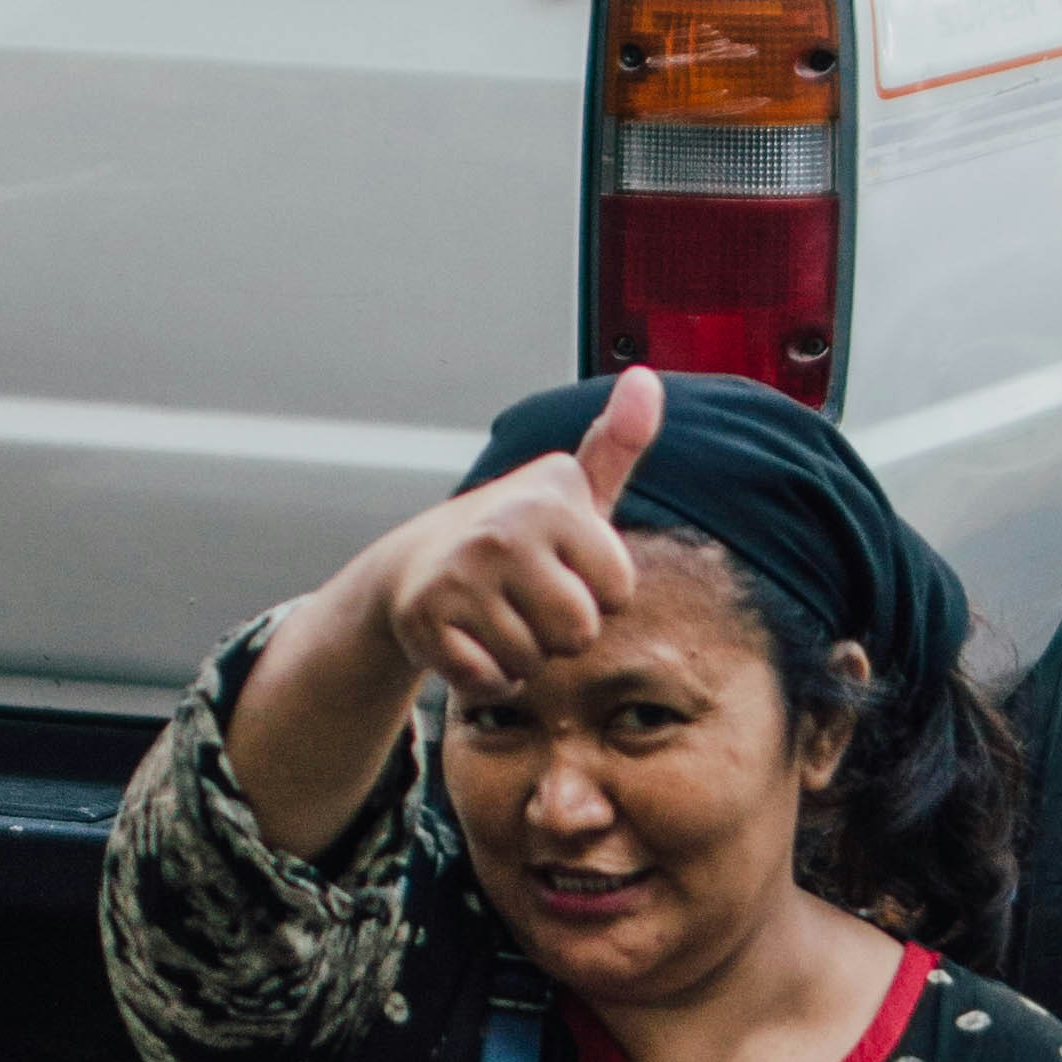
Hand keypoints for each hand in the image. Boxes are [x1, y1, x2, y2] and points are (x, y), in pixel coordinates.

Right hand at [374, 365, 662, 703]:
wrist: (414, 566)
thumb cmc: (514, 536)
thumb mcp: (571, 491)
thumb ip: (617, 443)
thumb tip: (647, 378)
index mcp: (552, 496)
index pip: (618, 591)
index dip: (593, 592)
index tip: (558, 568)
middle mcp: (505, 528)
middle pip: (580, 632)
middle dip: (558, 632)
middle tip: (523, 599)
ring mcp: (461, 575)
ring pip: (535, 662)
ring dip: (521, 655)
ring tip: (495, 616)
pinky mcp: (427, 620)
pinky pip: (491, 684)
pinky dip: (485, 678)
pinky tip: (469, 642)